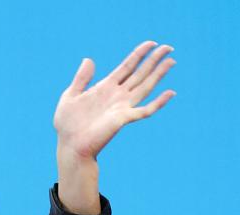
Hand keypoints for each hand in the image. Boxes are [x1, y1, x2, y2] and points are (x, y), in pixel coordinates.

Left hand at [53, 41, 176, 160]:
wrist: (70, 145)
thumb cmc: (67, 125)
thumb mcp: (70, 96)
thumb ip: (81, 78)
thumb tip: (88, 59)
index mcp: (106, 87)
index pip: (127, 66)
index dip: (139, 54)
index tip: (152, 43)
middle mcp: (118, 95)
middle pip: (140, 73)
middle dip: (154, 60)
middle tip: (169, 47)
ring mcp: (123, 106)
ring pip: (146, 87)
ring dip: (159, 74)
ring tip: (171, 61)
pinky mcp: (124, 119)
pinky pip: (145, 110)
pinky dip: (158, 102)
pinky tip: (170, 92)